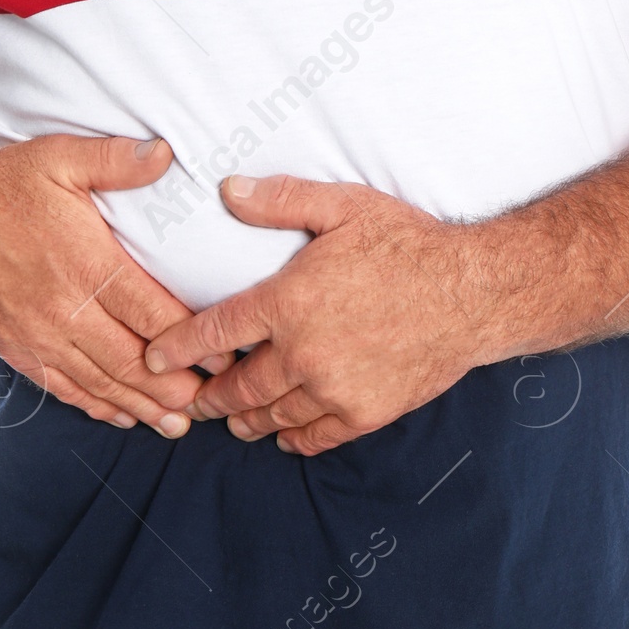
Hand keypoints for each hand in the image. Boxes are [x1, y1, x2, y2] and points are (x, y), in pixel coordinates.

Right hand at [0, 134, 227, 435]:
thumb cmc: (4, 188)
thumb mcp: (60, 158)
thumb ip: (116, 160)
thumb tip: (165, 154)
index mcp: (86, 263)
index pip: (151, 312)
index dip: (192, 339)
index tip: (225, 354)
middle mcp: (65, 309)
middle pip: (132, 360)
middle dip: (176, 387)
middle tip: (213, 400)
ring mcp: (41, 336)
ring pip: (102, 382)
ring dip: (143, 407)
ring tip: (179, 423)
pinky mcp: (21, 351)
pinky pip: (66, 388)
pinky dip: (99, 407)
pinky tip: (124, 416)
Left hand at [143, 173, 496, 453]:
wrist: (474, 293)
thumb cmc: (408, 244)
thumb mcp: (343, 206)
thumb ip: (280, 200)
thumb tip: (225, 190)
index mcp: (287, 301)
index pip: (213, 334)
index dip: (176, 349)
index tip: (154, 359)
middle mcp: (303, 353)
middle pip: (235, 387)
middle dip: (207, 397)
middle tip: (190, 401)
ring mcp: (334, 389)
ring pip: (271, 416)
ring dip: (245, 420)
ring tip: (232, 420)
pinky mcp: (365, 413)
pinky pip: (315, 437)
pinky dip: (292, 438)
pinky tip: (284, 434)